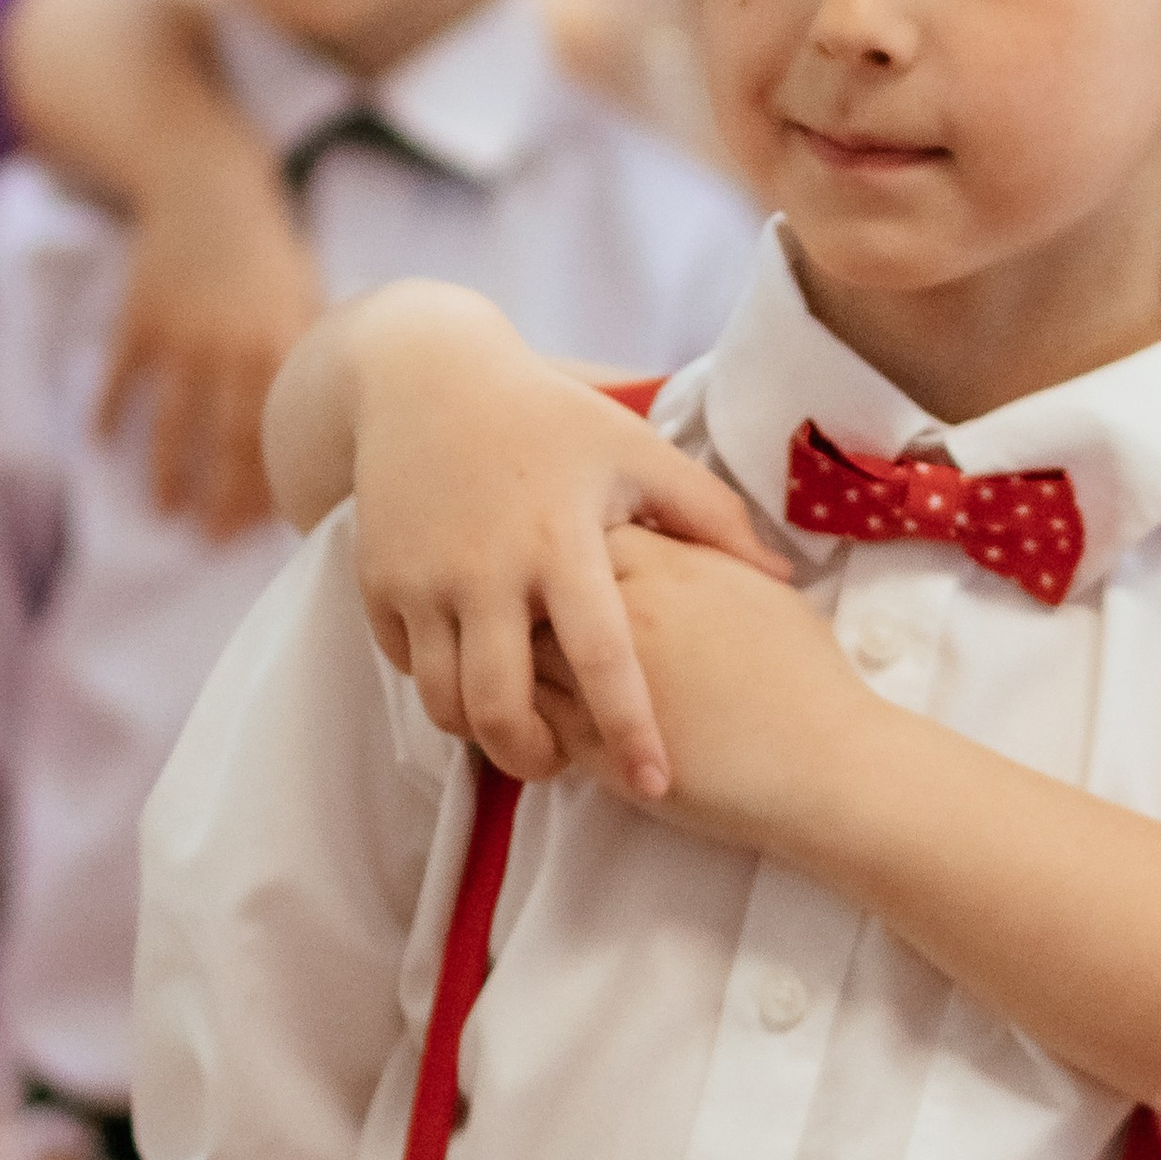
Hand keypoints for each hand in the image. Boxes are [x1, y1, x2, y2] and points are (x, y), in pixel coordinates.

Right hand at [97, 176, 322, 538]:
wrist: (208, 190)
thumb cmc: (268, 250)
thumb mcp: (307, 295)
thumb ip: (316, 355)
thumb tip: (340, 416)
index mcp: (282, 345)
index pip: (281, 435)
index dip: (273, 485)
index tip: (269, 523)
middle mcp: (232, 349)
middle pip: (227, 443)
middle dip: (222, 499)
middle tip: (215, 540)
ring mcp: (181, 338)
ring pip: (172, 425)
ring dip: (168, 475)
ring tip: (167, 511)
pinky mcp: (139, 322)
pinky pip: (121, 382)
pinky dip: (110, 416)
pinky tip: (105, 445)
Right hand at [341, 310, 787, 797]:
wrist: (425, 377)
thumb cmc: (551, 416)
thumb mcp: (636, 450)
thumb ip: (711, 515)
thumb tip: (784, 575)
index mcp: (561, 539)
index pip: (603, 658)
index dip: (630, 731)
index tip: (655, 782)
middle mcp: (485, 567)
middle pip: (501, 708)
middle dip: (534, 760)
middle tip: (562, 766)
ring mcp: (422, 578)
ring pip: (445, 703)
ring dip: (482, 735)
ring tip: (521, 730)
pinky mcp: (376, 581)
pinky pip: (406, 666)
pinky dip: (440, 686)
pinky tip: (475, 678)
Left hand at [532, 525, 866, 846]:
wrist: (825, 763)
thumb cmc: (807, 679)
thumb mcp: (758, 592)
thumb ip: (706, 559)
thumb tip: (686, 546)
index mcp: (668, 567)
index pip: (584, 531)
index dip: (575, 548)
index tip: (579, 567)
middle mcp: (623, 615)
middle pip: (536, 585)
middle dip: (533, 599)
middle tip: (544, 617)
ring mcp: (599, 682)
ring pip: (521, 655)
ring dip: (523, 661)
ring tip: (538, 671)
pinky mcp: (591, 748)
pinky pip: (530, 720)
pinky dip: (531, 717)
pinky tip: (557, 720)